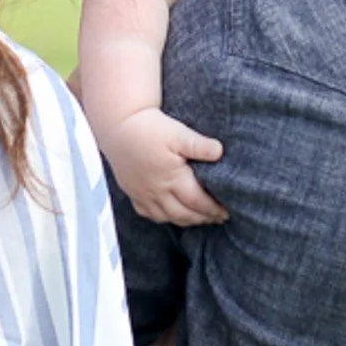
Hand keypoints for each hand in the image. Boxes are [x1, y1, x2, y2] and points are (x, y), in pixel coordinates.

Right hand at [107, 107, 227, 225]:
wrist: (118, 125)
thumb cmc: (150, 128)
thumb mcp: (179, 132)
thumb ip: (200, 145)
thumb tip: (220, 152)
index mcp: (172, 178)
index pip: (197, 202)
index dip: (213, 209)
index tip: (226, 212)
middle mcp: (157, 191)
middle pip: (184, 215)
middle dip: (203, 219)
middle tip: (218, 218)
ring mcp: (142, 194)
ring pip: (167, 217)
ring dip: (186, 220)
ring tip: (200, 218)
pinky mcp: (132, 192)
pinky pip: (148, 214)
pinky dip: (163, 218)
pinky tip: (171, 214)